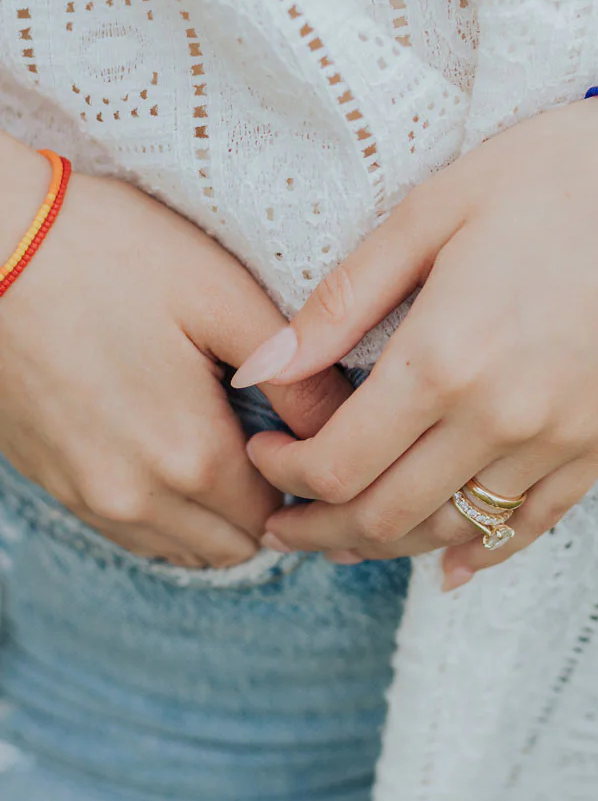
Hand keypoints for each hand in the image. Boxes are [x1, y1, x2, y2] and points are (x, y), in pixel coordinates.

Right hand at [0, 148, 351, 567]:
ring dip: (216, 513)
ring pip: (178, 546)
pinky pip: (128, 529)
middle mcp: (133, 498)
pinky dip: (165, 509)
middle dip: (267, 502)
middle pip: (232, 542)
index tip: (310, 430)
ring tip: (232, 438)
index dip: (306, 476)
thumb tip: (345, 422)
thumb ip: (294, 373)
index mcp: (188, 456)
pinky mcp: (49, 479)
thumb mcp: (223, 298)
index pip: (277, 512)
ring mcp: (83, 495)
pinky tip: (177, 443)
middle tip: (281, 435)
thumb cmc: (113, 255)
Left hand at [240, 97, 597, 585]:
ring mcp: (560, 439)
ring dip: (389, 544)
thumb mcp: (435, 212)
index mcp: (443, 359)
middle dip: (320, 527)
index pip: (337, 464)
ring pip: (454, 531)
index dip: (285, 475)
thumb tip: (262, 365)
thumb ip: (344, 298)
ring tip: (349, 535)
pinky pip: (536, 524)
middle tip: (285, 521)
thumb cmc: (560, 174)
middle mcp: (499, 419)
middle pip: (385, 515)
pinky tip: (454, 562)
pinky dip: (485, 551)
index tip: (266, 456)